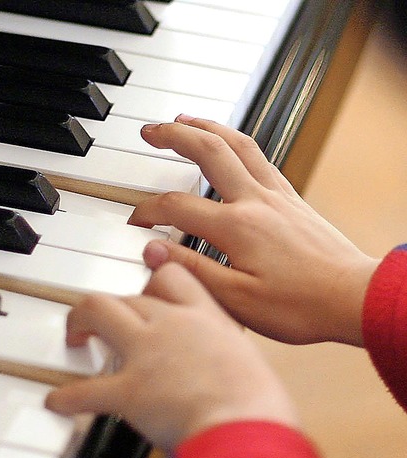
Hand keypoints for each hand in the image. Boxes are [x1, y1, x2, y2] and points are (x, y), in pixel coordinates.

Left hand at [45, 263, 297, 449]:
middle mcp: (171, 325)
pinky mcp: (127, 389)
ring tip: (74, 337)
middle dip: (111, 304)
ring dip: (79, 320)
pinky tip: (56, 402)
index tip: (144, 287)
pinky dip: (67, 397)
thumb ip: (222, 358)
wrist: (247, 430)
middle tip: (102, 320)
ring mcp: (145, 353)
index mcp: (205, 318)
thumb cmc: (258, 407)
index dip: (153, 279)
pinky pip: (85, 390)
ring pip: (98, 311)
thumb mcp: (247, 365)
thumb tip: (215, 372)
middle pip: (129, 295)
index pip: (173, 277)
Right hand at [129, 116, 379, 345]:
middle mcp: (256, 201)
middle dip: (174, 135)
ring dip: (207, 126)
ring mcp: (277, 195)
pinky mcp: (292, 199)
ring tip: (184, 118)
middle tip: (150, 130)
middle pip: (208, 151)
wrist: (354, 298)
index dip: (148, 210)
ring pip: (238, 144)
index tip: (135, 220)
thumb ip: (192, 271)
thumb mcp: (238, 300)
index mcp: (237, 227)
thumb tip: (154, 251)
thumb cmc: (300, 306)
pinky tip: (230, 146)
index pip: (177, 206)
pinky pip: (261, 157)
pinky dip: (237, 142)